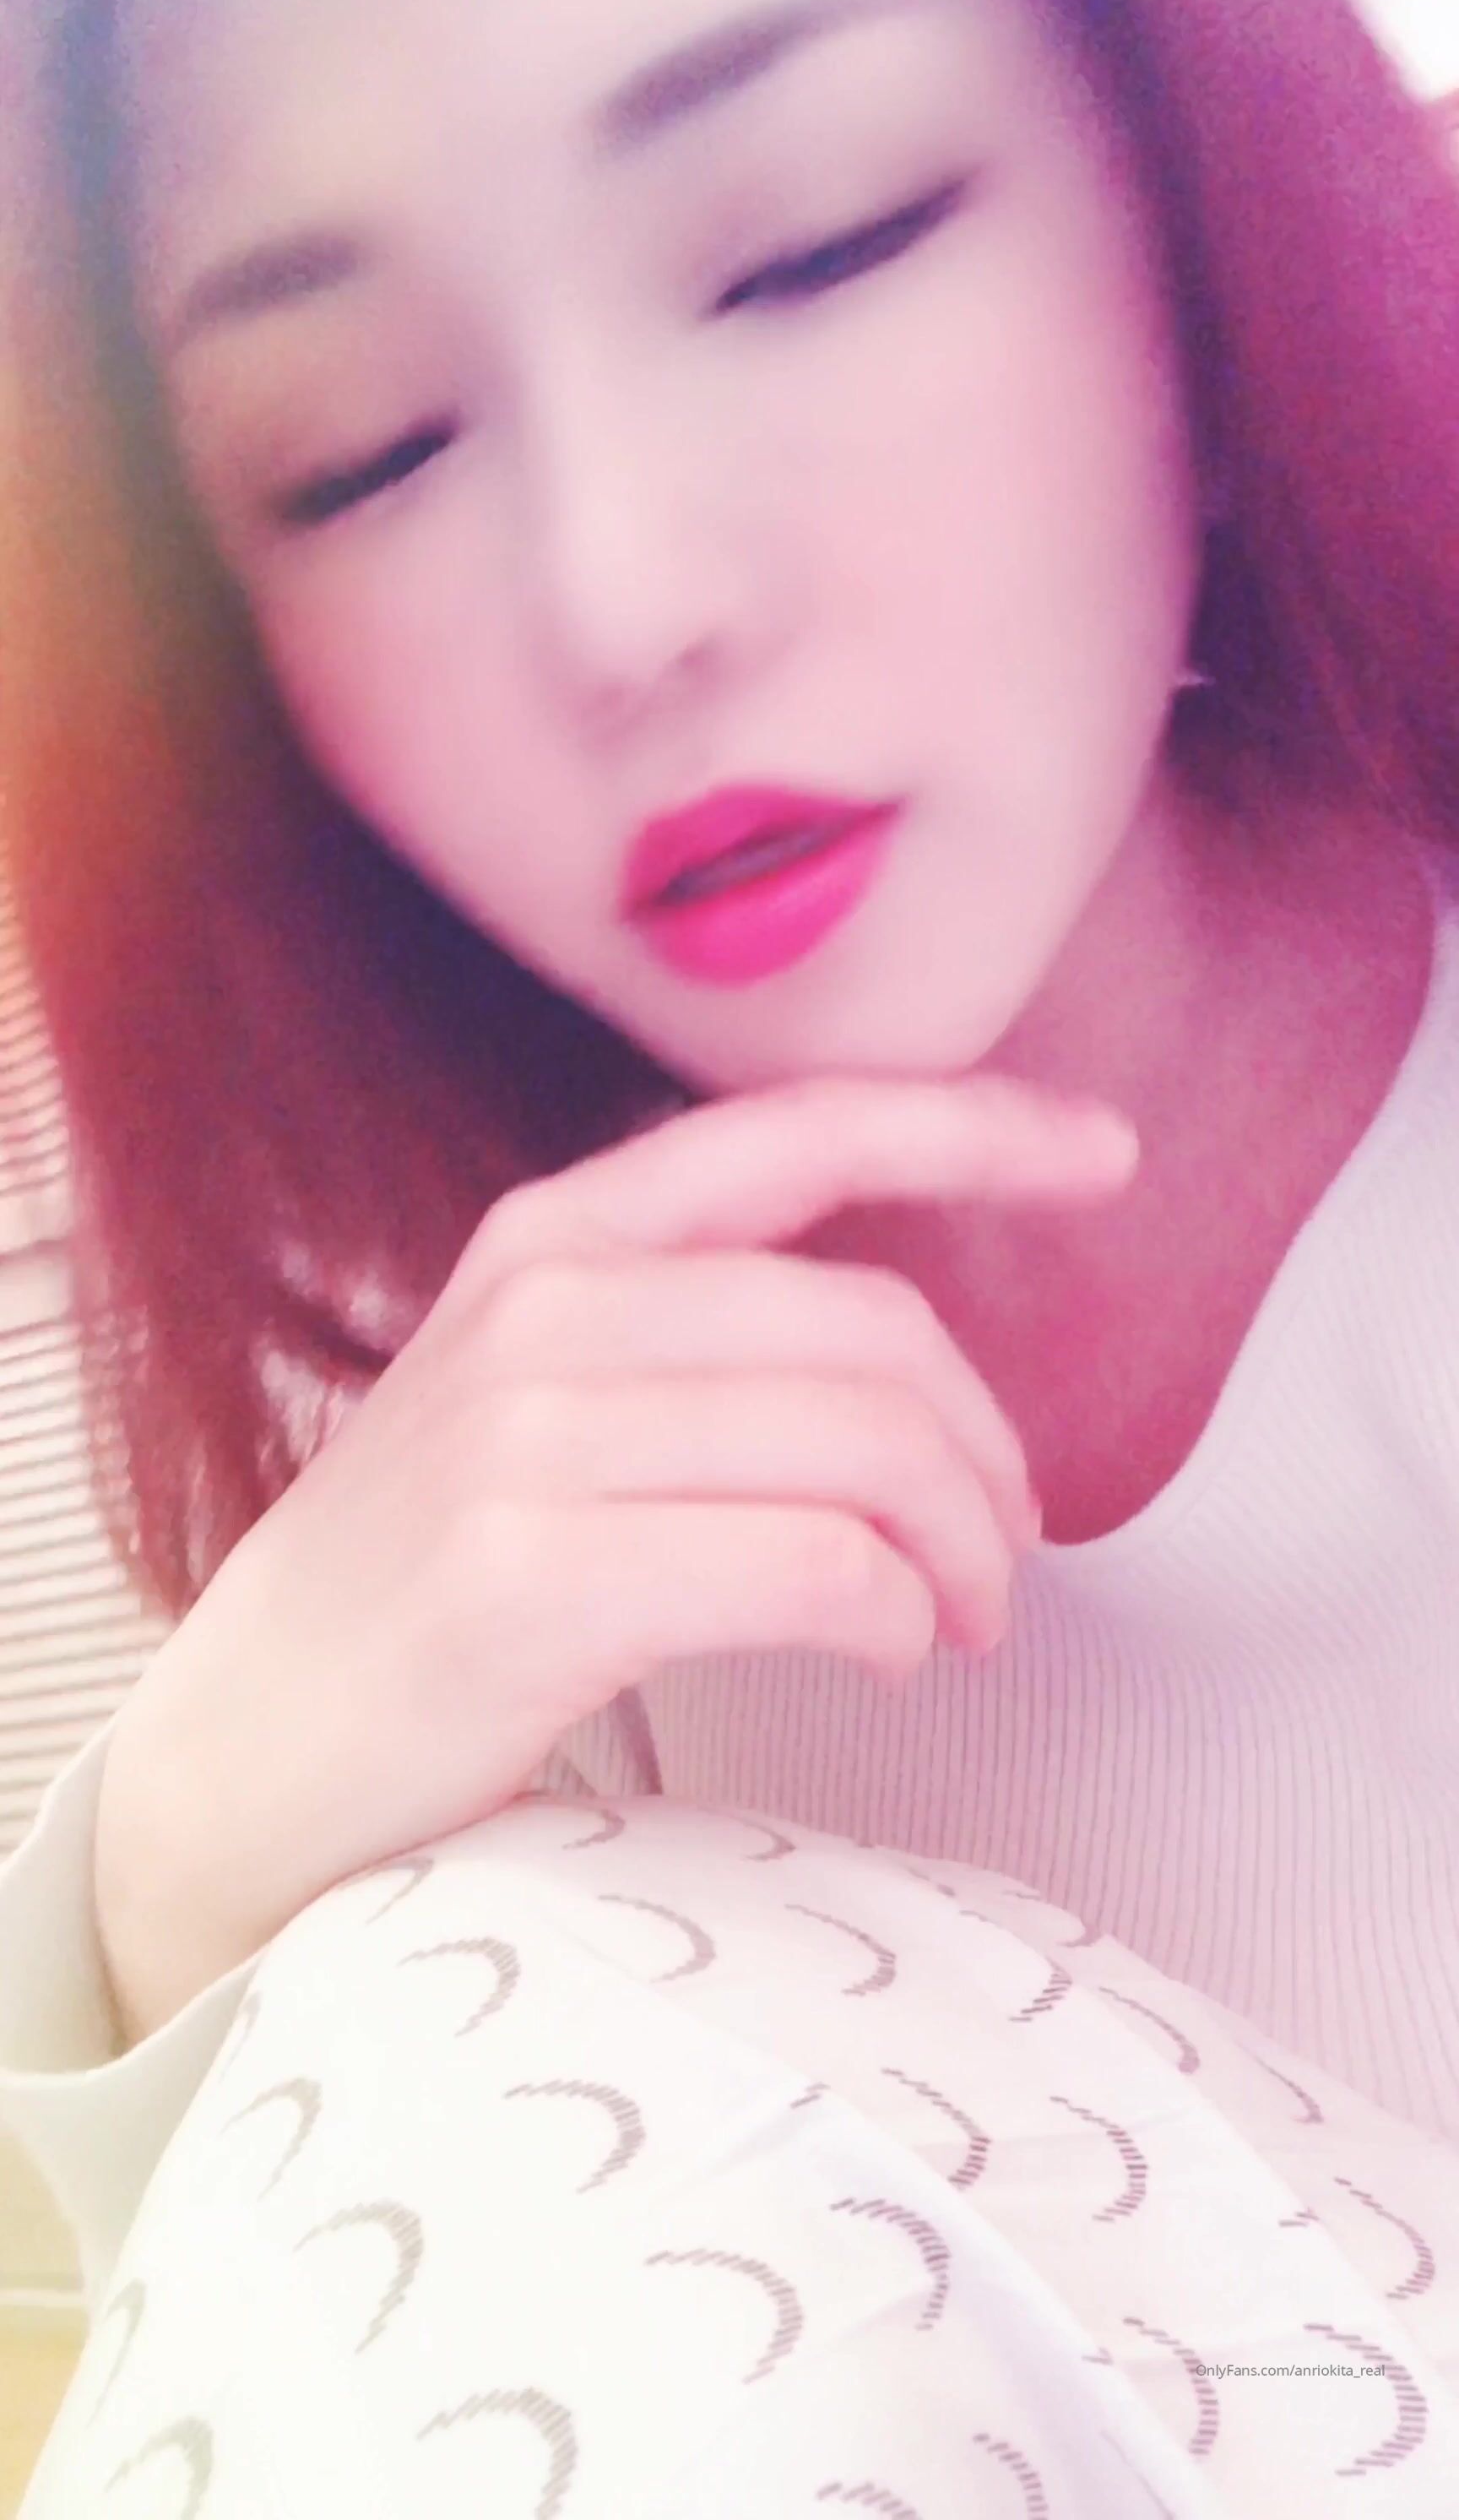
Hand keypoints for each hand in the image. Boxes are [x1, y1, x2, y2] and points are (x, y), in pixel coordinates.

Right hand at [93, 1072, 1136, 2038]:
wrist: (246, 1747)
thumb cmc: (422, 1579)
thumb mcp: (532, 1397)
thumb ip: (688, 1336)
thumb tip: (917, 1376)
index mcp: (555, 1237)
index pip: (801, 1130)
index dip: (977, 1126)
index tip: (1108, 1154)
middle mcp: (546, 1307)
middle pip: (879, 1331)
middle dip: (988, 1453)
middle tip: (1005, 1553)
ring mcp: (530, 1438)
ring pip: (867, 1449)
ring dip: (962, 1551)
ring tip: (958, 1619)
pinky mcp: (534, 1578)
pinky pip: (814, 1569)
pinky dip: (891, 1619)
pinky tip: (884, 1653)